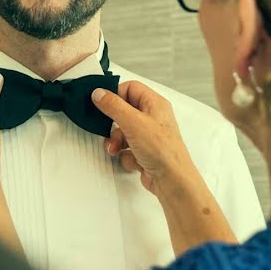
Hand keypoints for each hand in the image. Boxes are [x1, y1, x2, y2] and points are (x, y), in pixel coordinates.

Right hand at [91, 80, 196, 195]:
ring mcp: (149, 136)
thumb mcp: (133, 122)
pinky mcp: (145, 152)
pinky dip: (126, 155)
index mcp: (154, 104)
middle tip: (106, 128)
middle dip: (113, 124)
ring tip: (116, 149)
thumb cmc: (161, 149)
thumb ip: (113, 106)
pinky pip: (127, 148)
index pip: (130, 88)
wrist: (171, 180)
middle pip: (124, 111)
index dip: (115, 94)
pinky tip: (133, 160)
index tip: (101, 103)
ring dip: (116, 142)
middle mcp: (153, 118)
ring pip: (123, 132)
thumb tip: (99, 93)